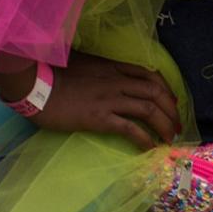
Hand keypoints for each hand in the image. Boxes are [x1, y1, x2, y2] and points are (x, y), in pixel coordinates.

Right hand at [3, 51, 181, 149]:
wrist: (35, 85)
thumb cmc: (52, 73)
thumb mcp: (82, 63)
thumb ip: (99, 69)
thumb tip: (106, 76)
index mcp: (112, 67)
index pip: (149, 74)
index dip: (165, 88)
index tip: (172, 100)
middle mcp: (116, 81)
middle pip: (155, 92)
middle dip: (171, 109)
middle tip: (177, 125)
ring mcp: (110, 99)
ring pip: (148, 109)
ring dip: (164, 124)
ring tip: (170, 138)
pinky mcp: (100, 118)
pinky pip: (130, 129)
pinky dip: (144, 139)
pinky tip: (150, 148)